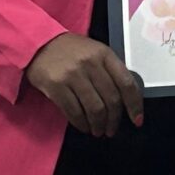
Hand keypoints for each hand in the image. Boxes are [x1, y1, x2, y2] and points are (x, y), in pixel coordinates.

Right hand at [25, 33, 144, 135]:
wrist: (38, 44)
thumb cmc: (70, 51)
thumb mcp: (94, 52)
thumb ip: (109, 71)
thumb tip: (125, 99)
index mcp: (104, 54)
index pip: (126, 83)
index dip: (134, 105)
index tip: (136, 120)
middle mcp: (90, 64)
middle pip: (111, 100)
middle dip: (114, 120)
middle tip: (111, 130)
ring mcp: (72, 75)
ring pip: (94, 109)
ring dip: (98, 125)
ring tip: (98, 130)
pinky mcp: (56, 86)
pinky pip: (74, 112)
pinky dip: (81, 124)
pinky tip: (84, 126)